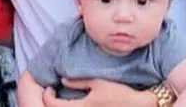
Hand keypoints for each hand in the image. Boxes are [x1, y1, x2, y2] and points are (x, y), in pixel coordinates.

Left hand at [42, 78, 157, 106]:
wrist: (137, 106)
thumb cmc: (118, 93)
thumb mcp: (97, 83)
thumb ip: (79, 82)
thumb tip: (62, 80)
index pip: (54, 105)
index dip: (47, 97)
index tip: (49, 88)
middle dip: (51, 104)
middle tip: (50, 93)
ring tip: (59, 99)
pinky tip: (72, 104)